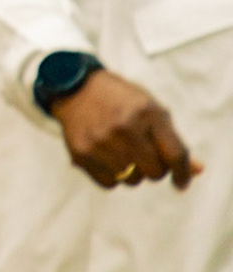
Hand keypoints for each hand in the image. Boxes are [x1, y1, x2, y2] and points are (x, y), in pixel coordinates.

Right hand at [53, 71, 199, 190]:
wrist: (74, 87)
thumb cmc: (121, 100)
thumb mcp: (151, 110)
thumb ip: (173, 140)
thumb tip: (197, 170)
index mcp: (146, 113)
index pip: (175, 155)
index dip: (183, 173)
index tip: (181, 182)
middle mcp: (124, 127)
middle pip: (155, 172)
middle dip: (154, 169)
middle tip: (145, 156)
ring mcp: (101, 141)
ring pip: (132, 180)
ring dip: (132, 172)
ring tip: (123, 153)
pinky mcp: (81, 152)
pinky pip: (110, 183)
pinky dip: (112, 176)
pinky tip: (107, 158)